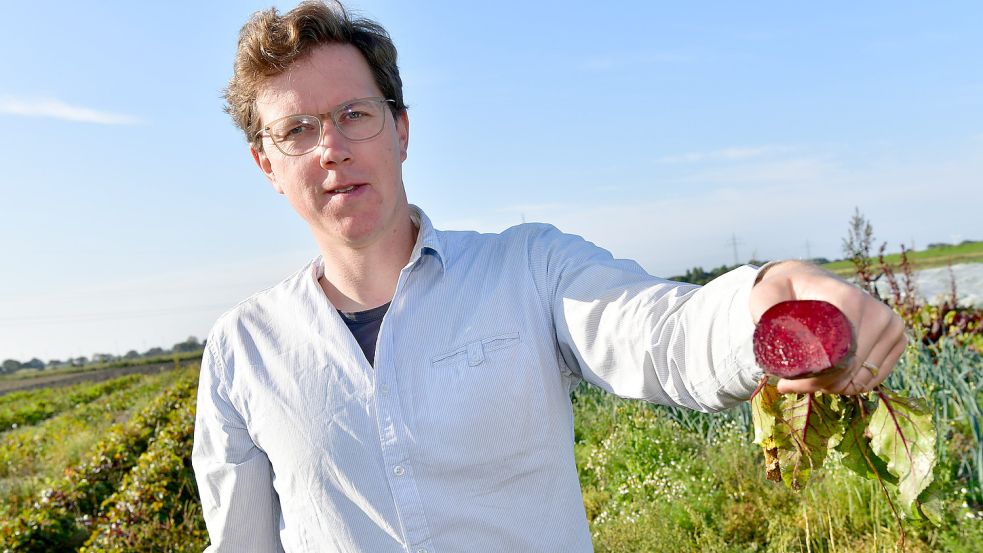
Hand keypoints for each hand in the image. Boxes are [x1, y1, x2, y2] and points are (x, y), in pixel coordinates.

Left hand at [748, 261, 906, 394]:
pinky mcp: (897, 339)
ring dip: (832, 387)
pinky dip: (849, 384)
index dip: (810, 378)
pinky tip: (827, 376)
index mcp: (851, 302)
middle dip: (817, 386)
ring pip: (861, 380)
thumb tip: (768, 327)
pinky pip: (872, 379)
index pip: (835, 360)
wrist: (809, 281)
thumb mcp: (765, 295)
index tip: (784, 381)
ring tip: (805, 378)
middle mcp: (879, 314)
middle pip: (849, 373)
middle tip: (789, 384)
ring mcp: (892, 327)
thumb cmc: (784, 291)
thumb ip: (763, 308)